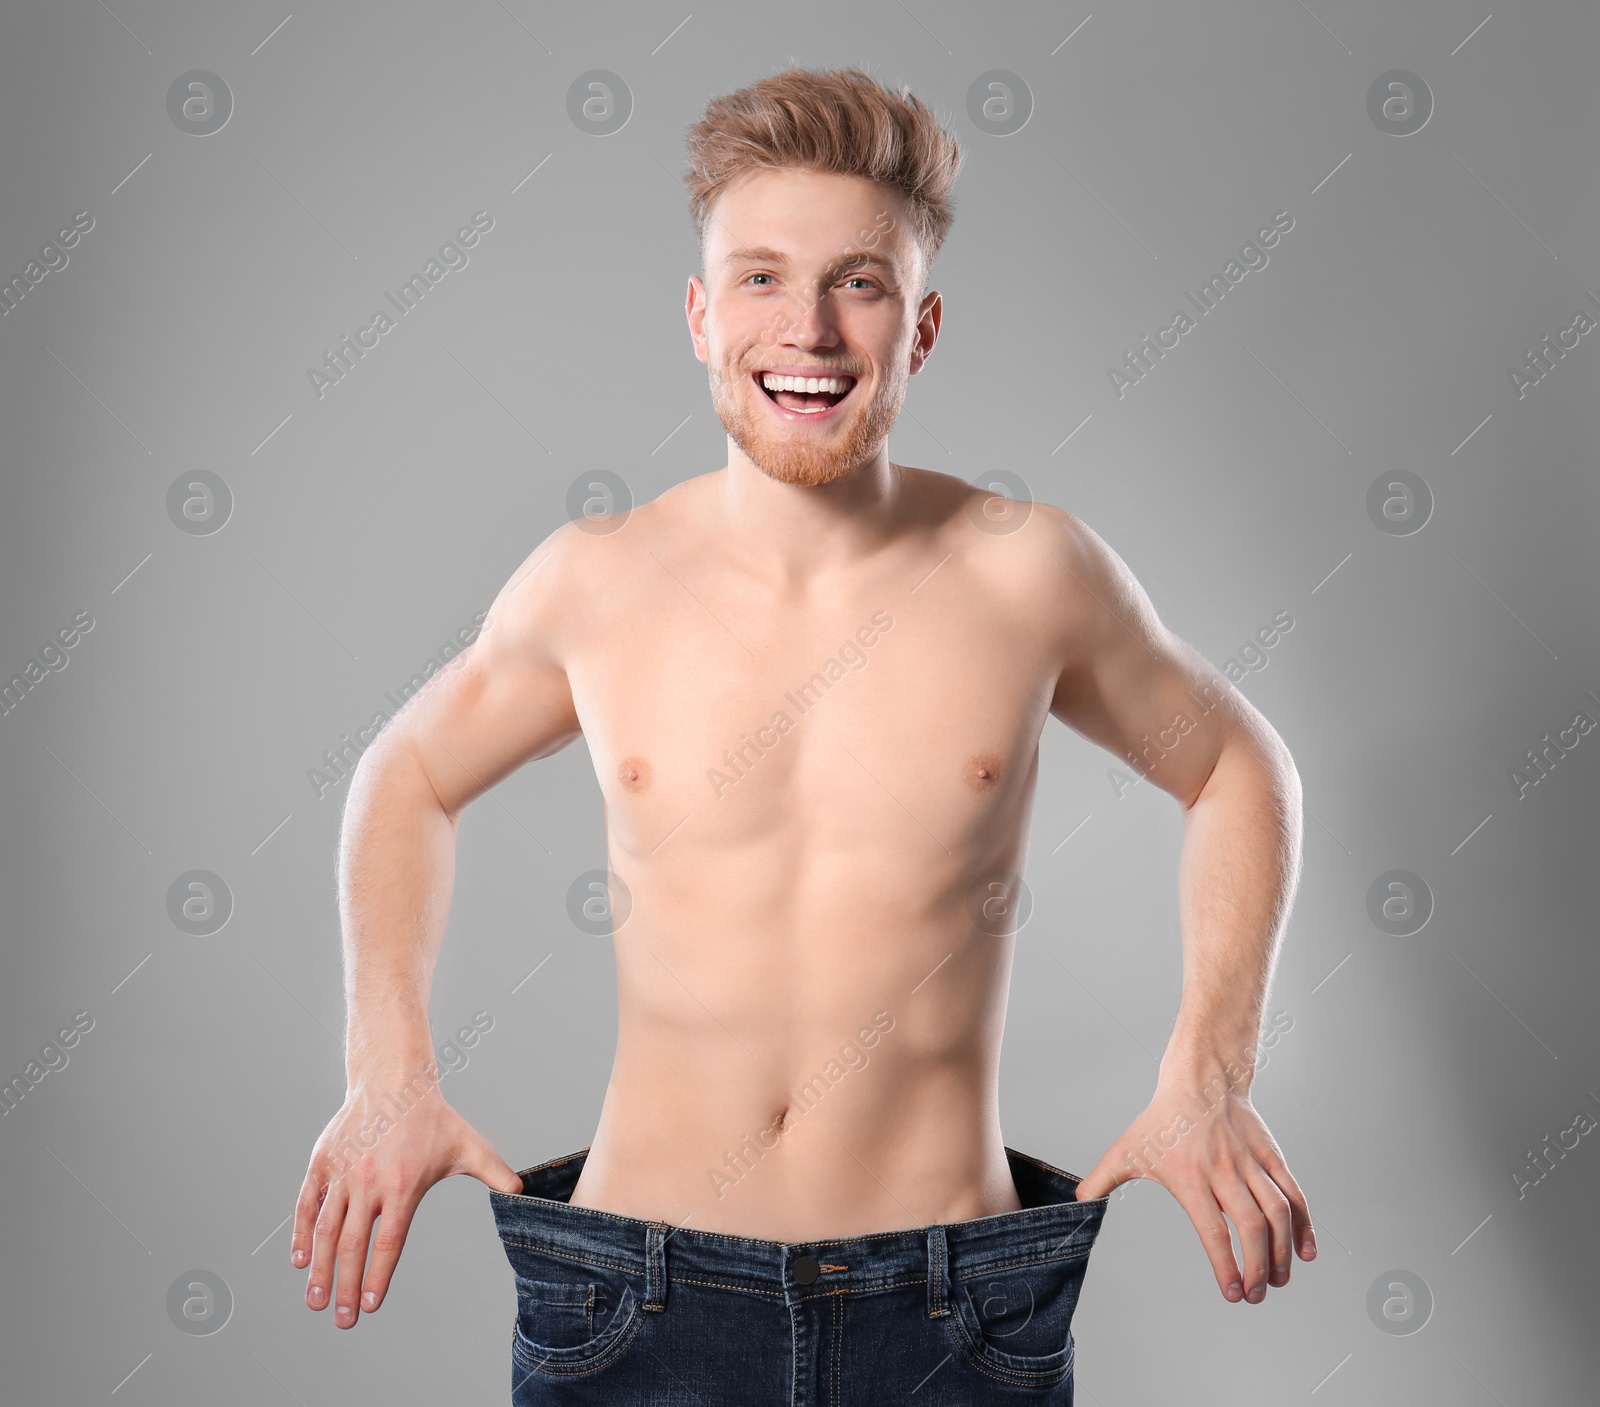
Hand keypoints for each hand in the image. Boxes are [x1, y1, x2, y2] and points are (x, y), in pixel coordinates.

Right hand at [293, 1066, 522, 1327]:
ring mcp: (343, 1173)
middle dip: (346, 1286)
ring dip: (319, 1268)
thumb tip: (524, 1192)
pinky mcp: (322, 1163)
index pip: (389, 1242)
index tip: (371, 1306)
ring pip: (325, 1229)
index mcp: (403, 1185)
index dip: (378, 1277)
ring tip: (315, 1301)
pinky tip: (300, 1260)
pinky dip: (300, 1233)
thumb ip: (494, 1171)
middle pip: (353, 1245)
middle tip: (342, 1320)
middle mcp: (369, 1183)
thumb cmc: (433, 1118)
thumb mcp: (467, 1145)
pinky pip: (306, 1204)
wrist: (393, 1080)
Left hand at [1073, 1071, 1314, 1302]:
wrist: (1201, 1079)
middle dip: (1257, 1267)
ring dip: (1283, 1251)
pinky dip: (1304, 1224)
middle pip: (1251, 1225)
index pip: (1213, 1229)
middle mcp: (1224, 1172)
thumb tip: (1075, 1203)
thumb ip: (1101, 1179)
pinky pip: (1293, 1193)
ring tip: (1279, 1279)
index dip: (1225, 1264)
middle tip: (1256, 1295)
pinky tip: (1305, 1251)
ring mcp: (1250, 1163)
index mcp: (1190, 1177)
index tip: (1232, 1293)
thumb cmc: (1162, 1119)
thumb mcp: (1127, 1149)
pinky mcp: (1271, 1156)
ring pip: (1278, 1212)